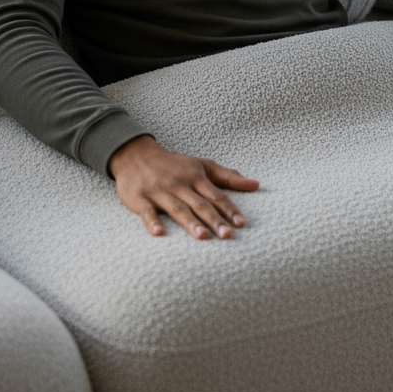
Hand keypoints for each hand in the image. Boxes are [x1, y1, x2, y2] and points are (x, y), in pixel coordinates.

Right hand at [108, 135, 259, 238]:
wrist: (135, 154)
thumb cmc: (174, 164)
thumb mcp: (202, 165)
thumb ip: (228, 176)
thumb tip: (256, 184)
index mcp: (195, 177)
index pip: (216, 195)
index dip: (229, 209)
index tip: (241, 223)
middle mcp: (179, 184)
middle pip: (199, 204)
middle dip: (213, 219)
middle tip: (227, 235)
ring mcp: (159, 191)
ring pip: (177, 208)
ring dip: (189, 222)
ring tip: (202, 236)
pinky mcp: (140, 199)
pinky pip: (147, 212)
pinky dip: (152, 222)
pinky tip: (159, 233)